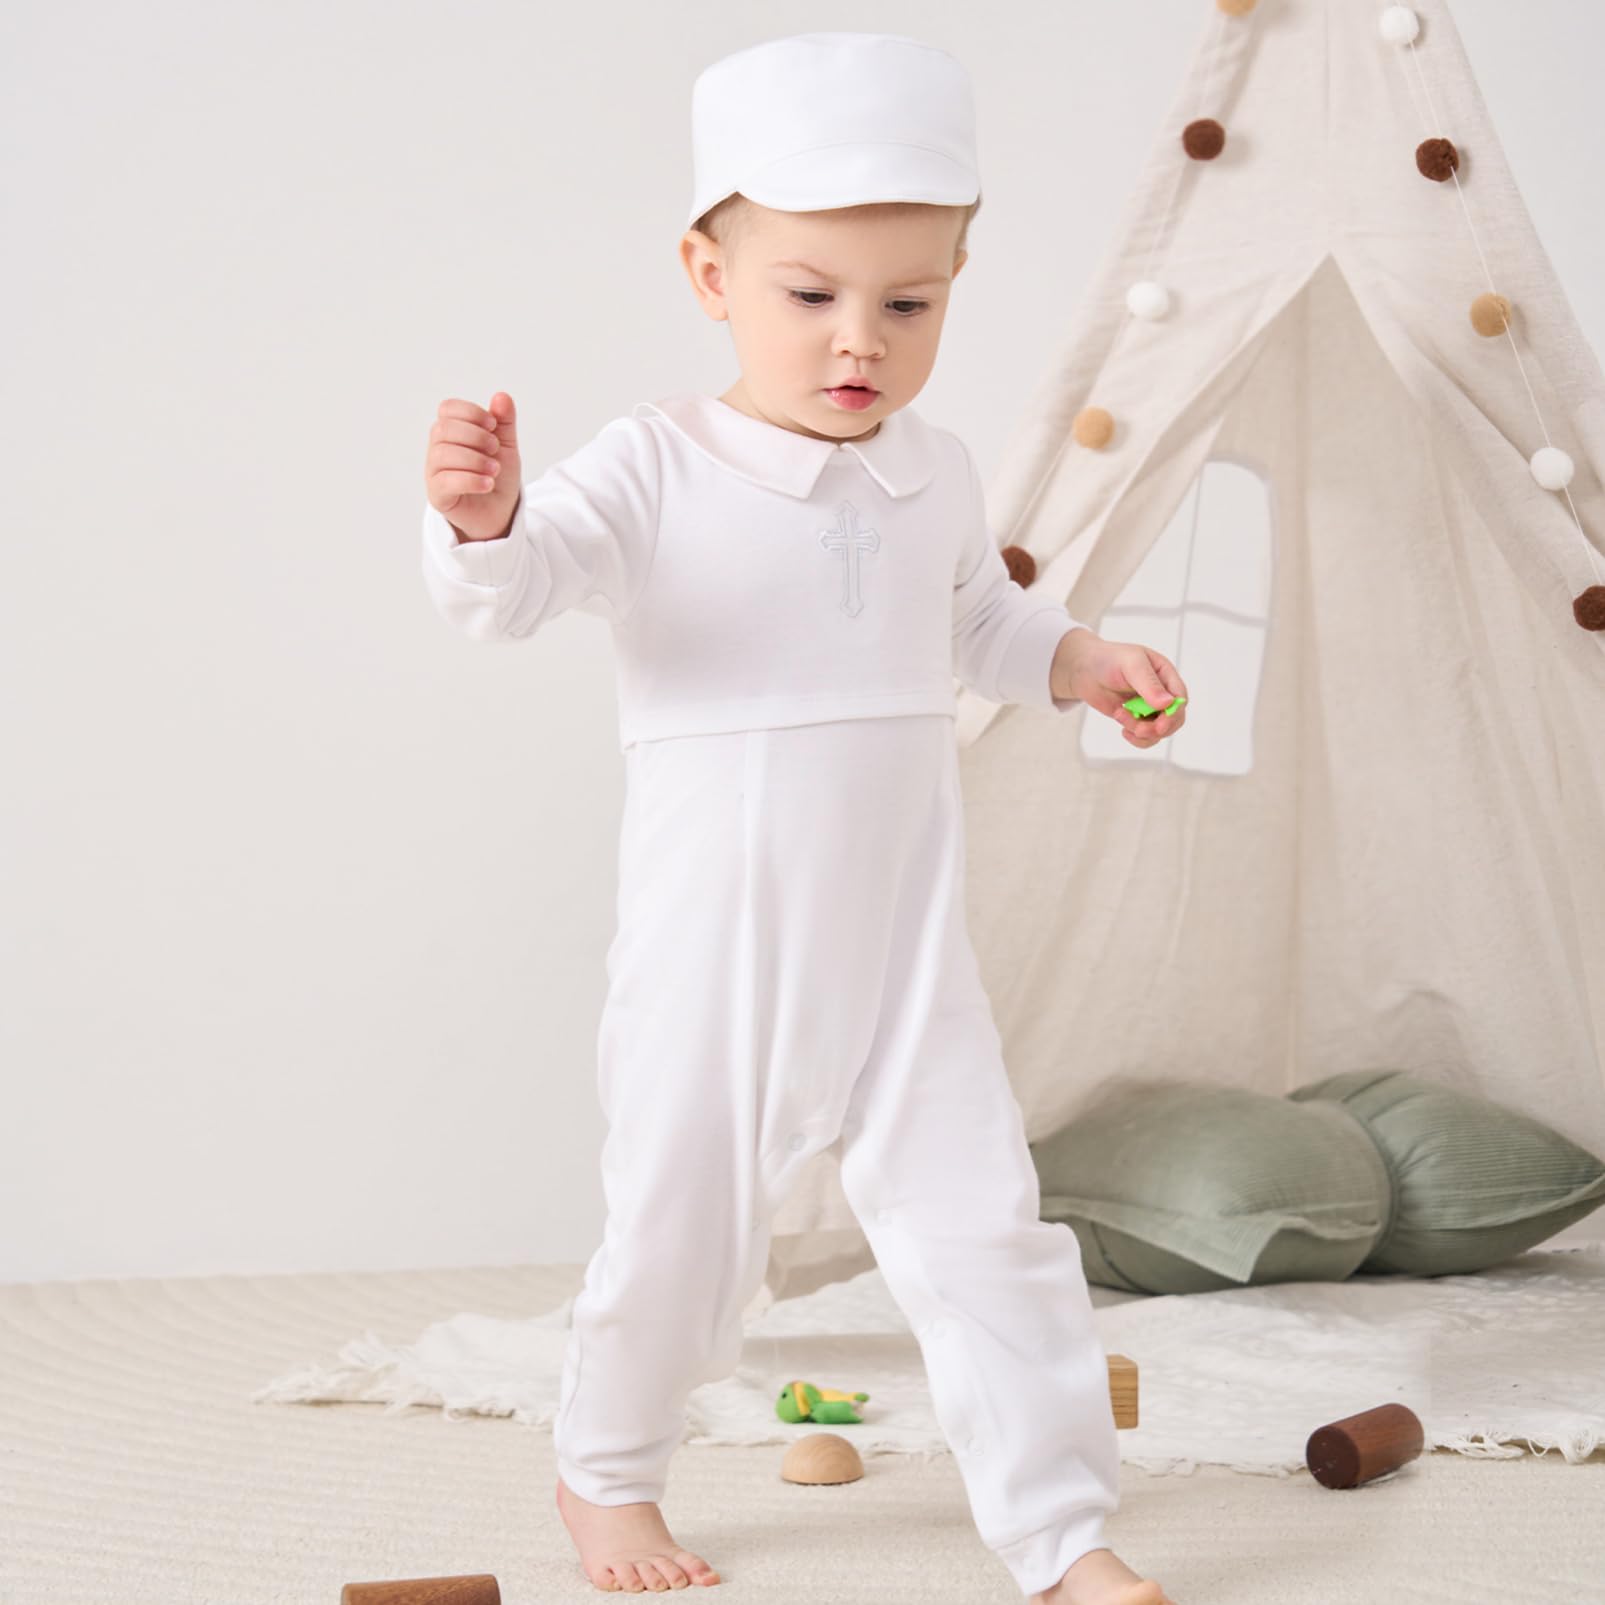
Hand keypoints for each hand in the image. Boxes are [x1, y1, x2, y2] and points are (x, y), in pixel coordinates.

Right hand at [424, 392, 522, 540]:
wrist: (500, 511)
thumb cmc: (497, 475)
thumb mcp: (506, 445)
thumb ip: (504, 422)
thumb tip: (501, 396)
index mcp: (452, 431)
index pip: (448, 409)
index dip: (470, 412)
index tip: (493, 425)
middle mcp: (438, 448)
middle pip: (444, 429)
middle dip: (474, 435)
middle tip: (495, 448)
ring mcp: (434, 471)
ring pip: (443, 454)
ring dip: (474, 460)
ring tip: (494, 470)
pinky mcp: (437, 494)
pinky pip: (445, 481)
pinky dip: (470, 480)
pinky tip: (488, 484)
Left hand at [1053, 628, 1188, 747]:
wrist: (1084, 670)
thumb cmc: (1108, 659)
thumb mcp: (1131, 665)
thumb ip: (1149, 684)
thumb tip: (1168, 702)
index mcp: (1165, 674)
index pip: (1180, 697)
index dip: (1174, 713)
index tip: (1160, 723)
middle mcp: (1161, 692)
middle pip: (1174, 719)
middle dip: (1159, 728)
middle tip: (1139, 729)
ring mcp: (1149, 707)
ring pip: (1160, 731)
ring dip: (1143, 733)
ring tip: (1121, 717)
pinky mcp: (1136, 719)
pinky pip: (1146, 737)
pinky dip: (1137, 739)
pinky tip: (1124, 730)